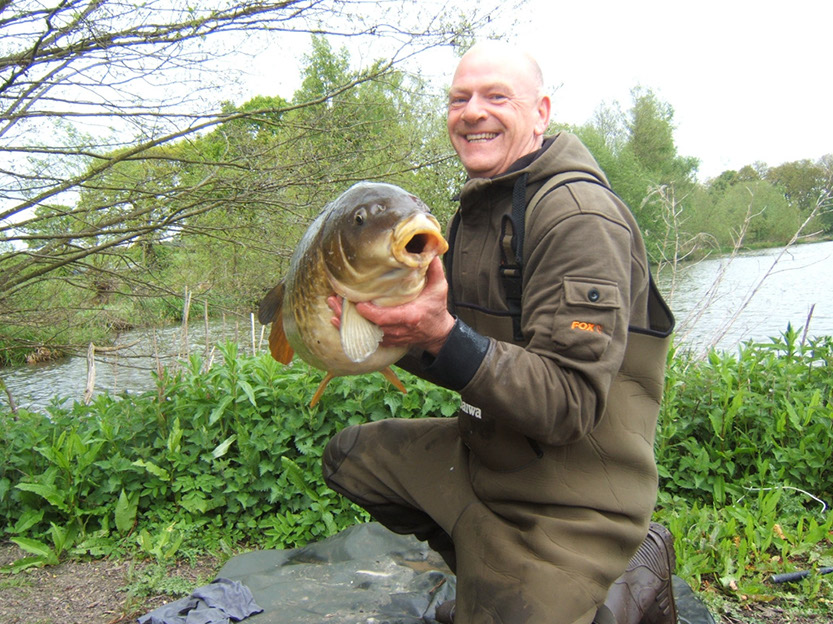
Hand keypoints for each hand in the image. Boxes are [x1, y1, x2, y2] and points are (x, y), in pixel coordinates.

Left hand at [327, 257, 454, 355]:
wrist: (437, 333)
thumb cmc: (436, 309)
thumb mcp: (439, 289)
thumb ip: (435, 271)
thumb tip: (430, 252)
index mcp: (408, 316)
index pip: (384, 317)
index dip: (368, 312)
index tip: (355, 302)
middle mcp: (397, 329)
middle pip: (368, 324)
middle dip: (349, 314)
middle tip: (333, 300)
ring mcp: (390, 336)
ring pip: (364, 331)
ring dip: (346, 321)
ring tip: (331, 307)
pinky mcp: (386, 340)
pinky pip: (365, 336)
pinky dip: (350, 329)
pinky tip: (337, 320)